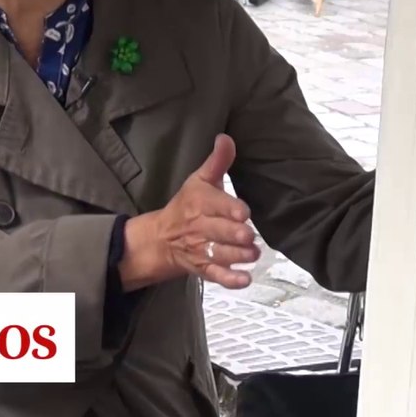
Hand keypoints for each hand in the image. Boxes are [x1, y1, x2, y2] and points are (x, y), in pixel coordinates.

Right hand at [117, 134, 259, 290]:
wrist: (162, 238)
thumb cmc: (188, 204)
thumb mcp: (200, 179)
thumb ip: (217, 161)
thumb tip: (226, 137)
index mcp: (200, 202)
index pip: (215, 204)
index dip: (229, 209)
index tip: (243, 212)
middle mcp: (200, 227)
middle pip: (217, 232)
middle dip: (234, 234)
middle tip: (249, 236)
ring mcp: (201, 250)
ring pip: (218, 255)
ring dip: (236, 256)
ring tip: (253, 254)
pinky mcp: (203, 269)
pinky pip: (216, 277)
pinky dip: (230, 280)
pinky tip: (245, 280)